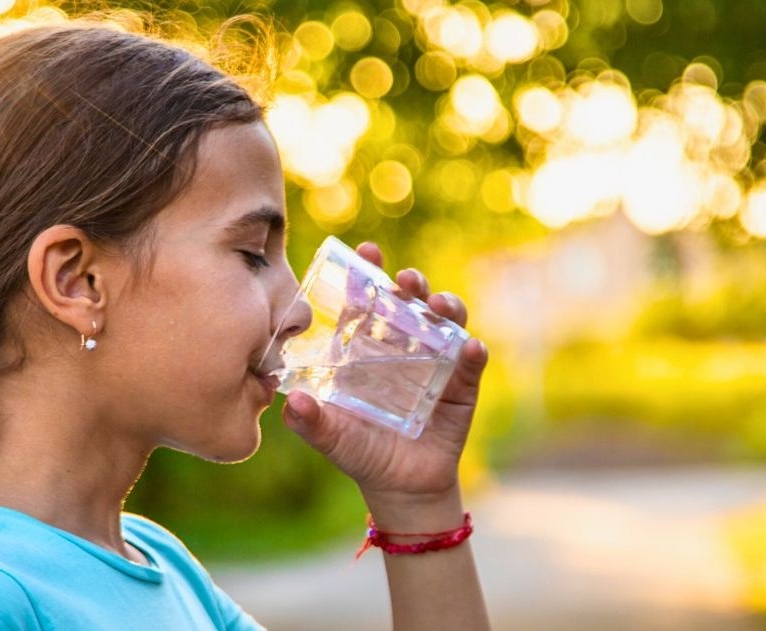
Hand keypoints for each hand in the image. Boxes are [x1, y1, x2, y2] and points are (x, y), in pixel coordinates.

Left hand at [282, 242, 488, 513]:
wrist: (400, 488)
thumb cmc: (360, 451)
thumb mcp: (331, 436)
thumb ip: (311, 421)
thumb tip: (291, 403)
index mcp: (368, 348)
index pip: (368, 302)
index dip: (368, 273)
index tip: (367, 250)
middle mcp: (404, 348)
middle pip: (410, 303)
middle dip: (410, 284)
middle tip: (405, 280)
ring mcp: (436, 364)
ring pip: (446, 323)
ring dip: (446, 307)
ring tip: (439, 306)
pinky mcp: (462, 388)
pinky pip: (472, 365)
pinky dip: (474, 354)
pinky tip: (471, 347)